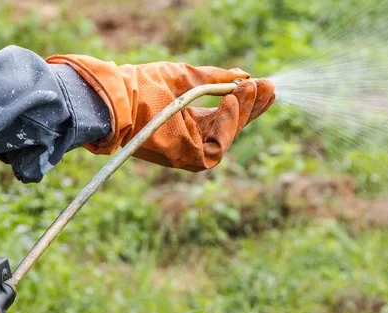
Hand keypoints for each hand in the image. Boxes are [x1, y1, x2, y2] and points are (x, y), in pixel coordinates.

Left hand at [46, 56, 275, 170]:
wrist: (118, 99)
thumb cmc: (144, 86)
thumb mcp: (186, 77)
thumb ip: (215, 80)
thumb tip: (243, 76)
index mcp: (191, 120)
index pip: (227, 113)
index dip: (247, 101)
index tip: (264, 85)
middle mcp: (193, 138)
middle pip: (234, 126)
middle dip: (253, 107)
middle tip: (269, 87)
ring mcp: (191, 151)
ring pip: (229, 135)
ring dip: (243, 111)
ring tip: (250, 89)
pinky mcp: (189, 160)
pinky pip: (218, 144)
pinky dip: (228, 123)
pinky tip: (231, 101)